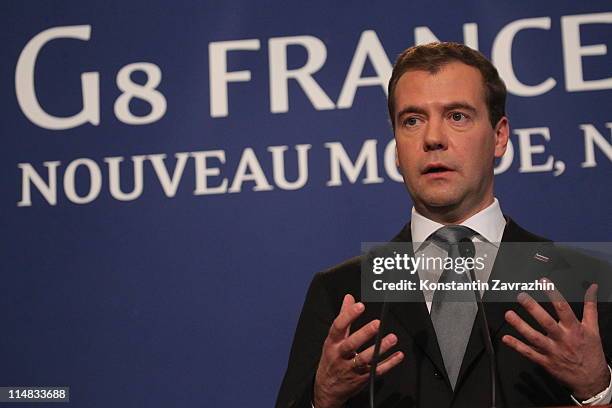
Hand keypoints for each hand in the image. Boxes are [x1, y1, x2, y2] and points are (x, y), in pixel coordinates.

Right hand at [313, 294, 403, 407]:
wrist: (327, 388)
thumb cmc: (332, 359)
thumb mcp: (333, 338)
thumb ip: (344, 317)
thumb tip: (349, 298)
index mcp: (332, 343)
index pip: (338, 327)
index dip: (348, 316)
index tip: (360, 305)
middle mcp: (340, 355)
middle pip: (351, 344)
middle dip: (364, 334)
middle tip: (377, 323)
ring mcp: (351, 368)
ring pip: (365, 359)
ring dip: (379, 349)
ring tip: (392, 338)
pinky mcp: (362, 378)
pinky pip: (376, 371)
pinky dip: (389, 364)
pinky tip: (398, 355)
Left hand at [502, 281, 610, 399]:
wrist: (592, 380)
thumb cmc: (591, 351)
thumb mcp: (593, 329)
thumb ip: (590, 307)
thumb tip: (592, 288)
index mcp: (575, 329)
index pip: (564, 309)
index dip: (553, 294)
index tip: (543, 282)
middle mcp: (563, 339)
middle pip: (546, 322)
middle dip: (533, 309)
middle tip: (521, 297)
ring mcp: (553, 351)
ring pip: (534, 338)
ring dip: (520, 326)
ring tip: (509, 315)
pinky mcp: (545, 362)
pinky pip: (529, 353)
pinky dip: (517, 346)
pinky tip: (506, 338)